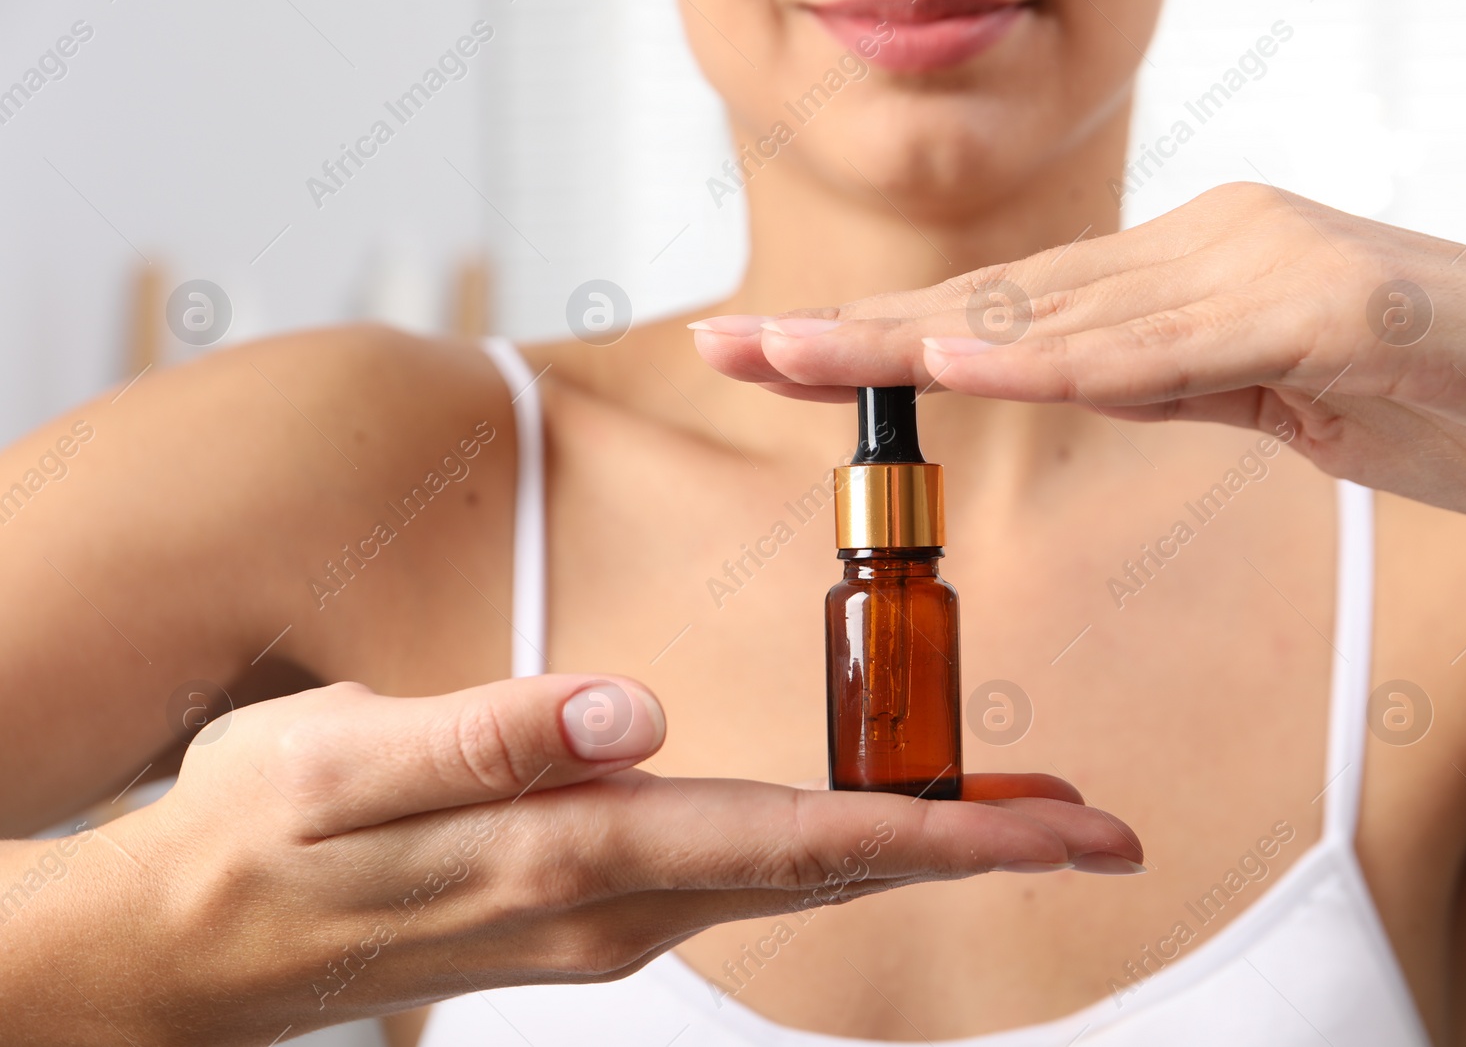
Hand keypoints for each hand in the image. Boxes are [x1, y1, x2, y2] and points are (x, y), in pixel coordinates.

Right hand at [0, 675, 1137, 1045]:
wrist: (187, 945)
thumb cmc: (257, 843)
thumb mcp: (342, 766)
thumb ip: (489, 740)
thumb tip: (629, 710)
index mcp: (580, 857)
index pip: (806, 844)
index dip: (949, 835)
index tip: (1067, 830)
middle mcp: (616, 903)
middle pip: (832, 871)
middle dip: (969, 845)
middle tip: (1089, 822)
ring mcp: (603, 914)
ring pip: (793, 876)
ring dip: (910, 843)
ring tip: (1010, 811)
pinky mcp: (580, 900)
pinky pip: (736, 872)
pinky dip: (827, 843)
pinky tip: (857, 818)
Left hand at [694, 182, 1465, 519]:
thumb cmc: (1458, 398)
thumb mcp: (1284, 399)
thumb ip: (1180, 377)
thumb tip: (1078, 379)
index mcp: (1189, 271)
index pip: (1009, 311)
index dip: (883, 336)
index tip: (779, 356)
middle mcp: (1206, 247)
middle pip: (998, 298)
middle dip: (849, 329)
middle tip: (723, 346)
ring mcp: (1261, 264)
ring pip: (1054, 311)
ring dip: (908, 340)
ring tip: (786, 354)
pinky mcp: (1326, 304)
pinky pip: (1165, 345)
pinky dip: (1056, 363)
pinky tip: (958, 369)